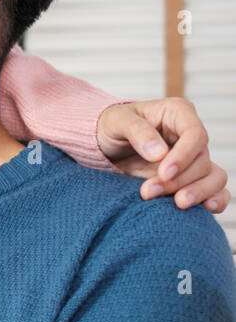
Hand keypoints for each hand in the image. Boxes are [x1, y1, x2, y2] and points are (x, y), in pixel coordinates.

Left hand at [97, 99, 229, 212]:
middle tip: (148, 192)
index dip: (183, 156)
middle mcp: (191, 136)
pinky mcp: (192, 178)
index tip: (164, 173)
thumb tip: (159, 153)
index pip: (195, 134)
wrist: (104, 145)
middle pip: (202, 160)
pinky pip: (216, 190)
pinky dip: (217, 199)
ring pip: (213, 177)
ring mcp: (194, 158)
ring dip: (197, 192)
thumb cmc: (111, 126)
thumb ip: (137, 132)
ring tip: (176, 204)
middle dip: (178, 180)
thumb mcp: (117, 121)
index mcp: (178, 113)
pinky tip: (207, 208)